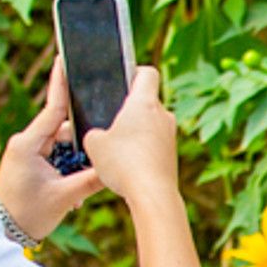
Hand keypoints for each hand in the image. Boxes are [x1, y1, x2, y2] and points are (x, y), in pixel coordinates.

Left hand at [0, 54, 110, 240]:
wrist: (4, 233)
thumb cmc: (28, 214)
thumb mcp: (65, 195)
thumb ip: (92, 178)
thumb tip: (116, 166)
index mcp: (28, 143)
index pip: (53, 108)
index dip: (62, 83)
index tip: (65, 58)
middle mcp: (26, 143)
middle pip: (64, 131)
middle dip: (82, 145)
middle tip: (97, 159)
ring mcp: (27, 153)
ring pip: (63, 146)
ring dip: (76, 163)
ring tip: (78, 190)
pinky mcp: (30, 164)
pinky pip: (56, 158)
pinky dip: (68, 170)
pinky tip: (74, 191)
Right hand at [81, 63, 182, 209]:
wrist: (152, 194)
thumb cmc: (123, 163)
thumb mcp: (94, 144)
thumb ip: (94, 132)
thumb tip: (98, 135)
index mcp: (144, 102)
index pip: (147, 73)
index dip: (134, 72)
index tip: (122, 79)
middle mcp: (163, 115)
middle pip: (147, 101)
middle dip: (129, 109)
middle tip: (111, 120)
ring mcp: (171, 136)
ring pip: (151, 125)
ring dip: (136, 131)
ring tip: (116, 146)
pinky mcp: (172, 155)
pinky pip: (155, 144)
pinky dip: (143, 149)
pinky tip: (128, 163)